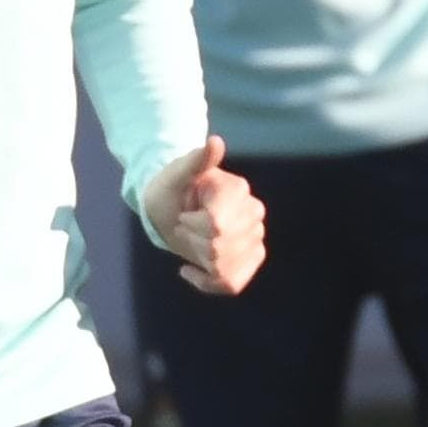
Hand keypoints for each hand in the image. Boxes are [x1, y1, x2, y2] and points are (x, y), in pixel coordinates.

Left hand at [147, 136, 266, 295]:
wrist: (173, 208)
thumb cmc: (171, 189)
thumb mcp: (176, 174)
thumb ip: (196, 161)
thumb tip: (214, 142)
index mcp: (238, 190)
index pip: (217, 225)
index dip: (192, 226)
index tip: (183, 215)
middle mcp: (254, 212)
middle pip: (220, 248)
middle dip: (193, 242)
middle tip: (185, 228)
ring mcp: (256, 237)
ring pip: (225, 268)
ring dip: (198, 260)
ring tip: (191, 243)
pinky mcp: (251, 259)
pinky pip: (232, 284)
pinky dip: (207, 283)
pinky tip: (190, 270)